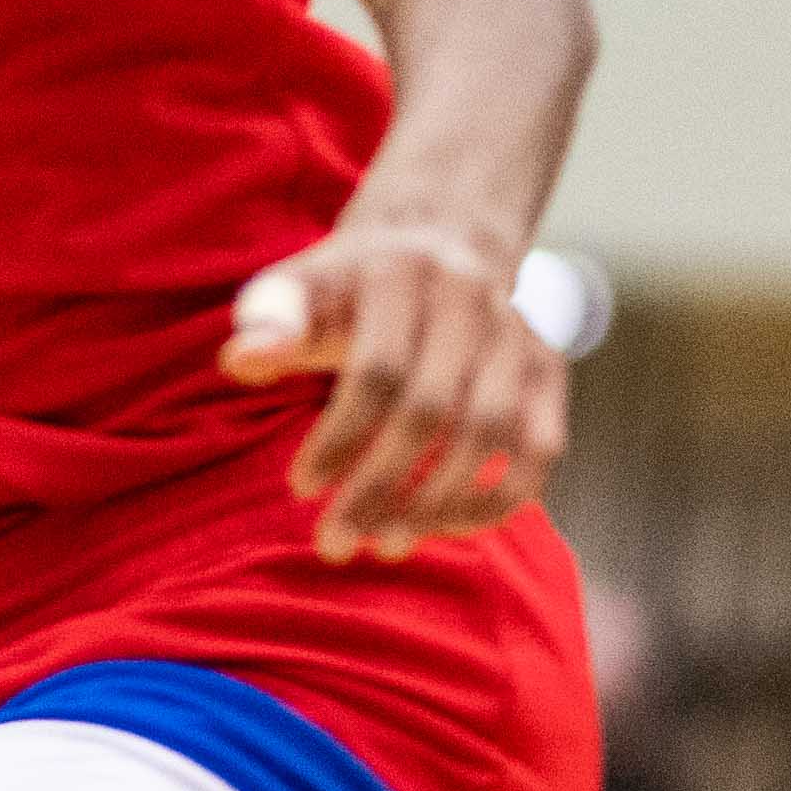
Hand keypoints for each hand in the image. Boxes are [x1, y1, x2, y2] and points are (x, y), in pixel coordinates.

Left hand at [220, 217, 560, 562]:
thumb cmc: (345, 290)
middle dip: (380, 486)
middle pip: (433, 409)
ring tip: (387, 545)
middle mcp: (470, 299)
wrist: (433, 245)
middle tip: (335, 543)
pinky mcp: (548, 369)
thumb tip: (243, 360)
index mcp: (400, 274)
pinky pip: (541, 448)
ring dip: (438, 502)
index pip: (376, 372)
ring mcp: (518, 334)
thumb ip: (267, 322)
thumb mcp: (296, 290)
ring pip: (491, 432)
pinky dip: (499, 498)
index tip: (301, 489)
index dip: (339, 439)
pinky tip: (446, 529)